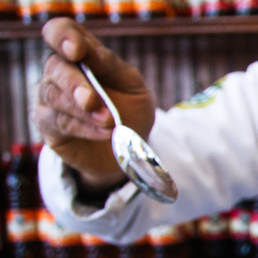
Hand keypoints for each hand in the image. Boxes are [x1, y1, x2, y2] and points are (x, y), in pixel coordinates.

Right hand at [34, 18, 155, 190]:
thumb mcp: (131, 85)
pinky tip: (104, 133)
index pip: (61, 31)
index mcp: (81, 54)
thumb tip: (90, 52)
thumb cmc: (130, 109)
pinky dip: (83, 128)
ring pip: (54, 96)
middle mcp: (60, 72)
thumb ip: (111, 66)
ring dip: (83, 111)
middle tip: (91, 102)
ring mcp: (50, 98)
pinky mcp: (48, 125)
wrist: (129, 148)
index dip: (63, 35)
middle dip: (75, 84)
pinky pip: (58, 122)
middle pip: (56, 67)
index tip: (75, 51)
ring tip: (109, 123)